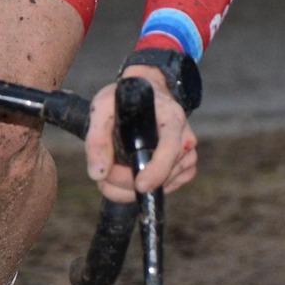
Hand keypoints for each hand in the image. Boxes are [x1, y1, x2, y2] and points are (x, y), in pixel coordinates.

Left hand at [84, 67, 199, 202]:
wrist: (147, 93)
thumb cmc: (126, 99)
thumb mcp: (103, 107)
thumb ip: (96, 139)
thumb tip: (98, 174)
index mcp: (172, 119)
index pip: (171, 148)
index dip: (156, 170)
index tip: (139, 185)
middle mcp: (185, 139)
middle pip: (162, 175)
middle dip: (127, 183)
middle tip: (102, 176)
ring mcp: (187, 156)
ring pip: (162, 187)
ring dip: (131, 189)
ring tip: (111, 173)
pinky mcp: (184, 169)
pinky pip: (165, 189)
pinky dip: (142, 191)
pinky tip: (128, 176)